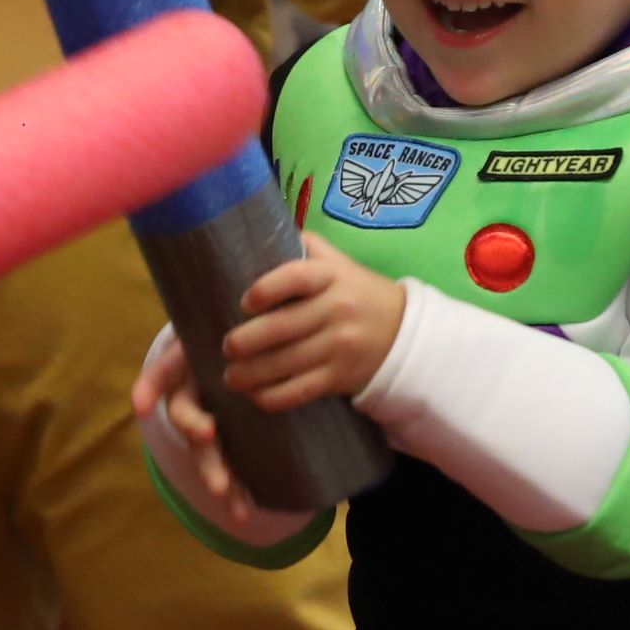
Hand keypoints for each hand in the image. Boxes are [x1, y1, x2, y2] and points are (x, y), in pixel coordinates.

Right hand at [135, 327, 246, 512]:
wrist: (254, 338)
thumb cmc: (231, 326)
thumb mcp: (220, 319)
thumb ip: (230, 314)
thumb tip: (238, 297)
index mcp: (188, 366)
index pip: (164, 375)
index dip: (149, 387)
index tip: (140, 405)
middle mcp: (196, 395)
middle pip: (188, 419)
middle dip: (197, 438)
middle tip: (210, 451)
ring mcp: (212, 417)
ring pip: (206, 450)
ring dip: (216, 474)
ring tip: (230, 500)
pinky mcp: (233, 436)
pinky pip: (232, 463)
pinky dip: (235, 488)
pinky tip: (244, 509)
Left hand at [223, 247, 408, 413]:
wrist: (402, 332)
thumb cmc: (356, 293)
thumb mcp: (339, 264)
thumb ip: (306, 248)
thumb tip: (261, 233)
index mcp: (333, 276)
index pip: (296, 277)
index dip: (265, 289)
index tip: (244, 303)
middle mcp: (338, 309)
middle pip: (283, 327)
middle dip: (246, 341)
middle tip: (227, 347)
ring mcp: (340, 346)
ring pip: (286, 363)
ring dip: (250, 374)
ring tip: (230, 376)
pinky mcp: (340, 376)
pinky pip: (300, 391)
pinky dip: (273, 396)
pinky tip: (255, 395)